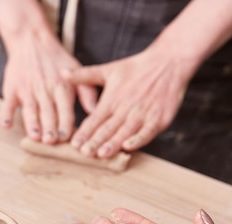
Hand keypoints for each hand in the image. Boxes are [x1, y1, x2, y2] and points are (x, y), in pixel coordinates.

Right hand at [0, 32, 96, 142]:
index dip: (66, 123)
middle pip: (48, 112)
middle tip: (51, 141)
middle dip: (49, 127)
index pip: (65, 109)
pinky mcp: (12, 88)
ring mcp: (27, 89)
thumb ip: (87, 92)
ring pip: (30, 109)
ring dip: (32, 123)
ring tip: (35, 136)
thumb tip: (97, 112)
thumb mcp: (77, 71)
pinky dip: (6, 114)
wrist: (32, 41)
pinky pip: (8, 103)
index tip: (67, 138)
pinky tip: (6, 125)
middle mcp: (45, 89)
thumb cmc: (57, 60)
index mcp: (62, 87)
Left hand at [65, 46, 190, 157]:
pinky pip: (148, 131)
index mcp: (112, 98)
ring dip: (114, 143)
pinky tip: (129, 147)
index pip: (95, 118)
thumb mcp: (108, 70)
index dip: (85, 131)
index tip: (74, 143)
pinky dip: (139, 139)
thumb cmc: (136, 68)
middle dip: (96, 141)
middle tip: (85, 152)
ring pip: (125, 131)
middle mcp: (126, 107)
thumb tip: (62, 73)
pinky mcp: (159, 118)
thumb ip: (85, 75)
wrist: (169, 62)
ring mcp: (143, 113)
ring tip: (102, 154)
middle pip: (108, 128)